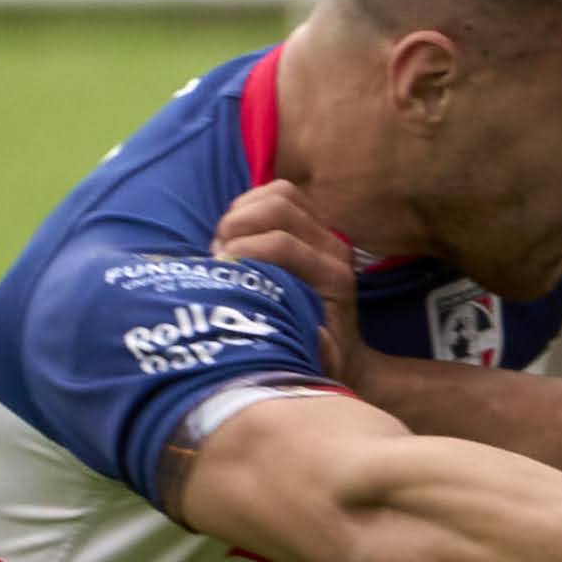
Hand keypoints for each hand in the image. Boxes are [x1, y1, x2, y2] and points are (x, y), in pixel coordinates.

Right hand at [215, 179, 362, 383]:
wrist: (344, 355)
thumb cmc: (320, 362)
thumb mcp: (318, 367)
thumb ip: (319, 353)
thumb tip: (312, 334)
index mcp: (333, 279)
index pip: (283, 243)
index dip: (243, 250)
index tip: (219, 269)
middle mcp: (334, 249)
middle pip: (280, 207)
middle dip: (238, 225)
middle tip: (217, 255)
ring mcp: (324, 233)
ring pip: (280, 194)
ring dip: (242, 211)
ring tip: (224, 242)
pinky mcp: (312, 225)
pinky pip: (279, 194)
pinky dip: (250, 204)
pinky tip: (234, 233)